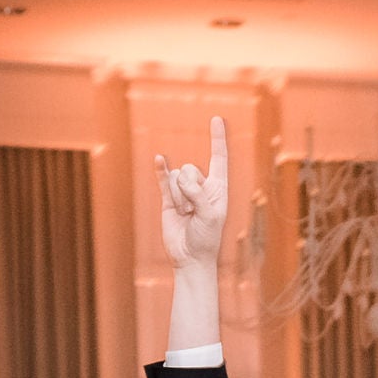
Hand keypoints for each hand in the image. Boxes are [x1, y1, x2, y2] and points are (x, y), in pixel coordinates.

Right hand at [158, 114, 231, 271]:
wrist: (189, 258)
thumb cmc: (206, 238)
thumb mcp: (209, 216)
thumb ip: (198, 195)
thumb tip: (182, 179)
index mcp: (218, 188)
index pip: (218, 158)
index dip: (217, 139)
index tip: (216, 120)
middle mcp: (202, 186)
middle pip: (190, 170)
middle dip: (188, 190)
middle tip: (193, 213)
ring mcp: (184, 191)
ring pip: (176, 177)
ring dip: (178, 198)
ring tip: (185, 215)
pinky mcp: (169, 198)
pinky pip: (164, 179)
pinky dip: (161, 169)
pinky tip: (159, 159)